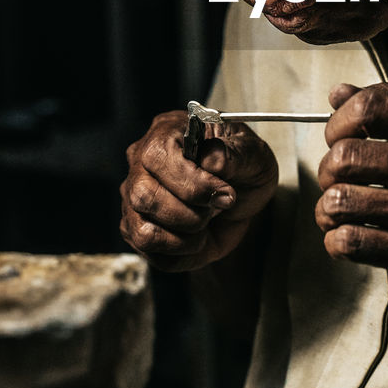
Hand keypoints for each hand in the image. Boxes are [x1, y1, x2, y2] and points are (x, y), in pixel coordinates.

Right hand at [121, 110, 278, 271]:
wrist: (244, 195)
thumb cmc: (243, 166)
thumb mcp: (253, 153)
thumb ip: (233, 154)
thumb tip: (210, 161)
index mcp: (165, 133)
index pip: (157, 157)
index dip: (192, 183)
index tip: (225, 194)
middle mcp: (141, 166)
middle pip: (143, 196)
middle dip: (190, 213)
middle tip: (218, 208)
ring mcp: (134, 200)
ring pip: (143, 232)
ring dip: (186, 238)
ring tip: (206, 223)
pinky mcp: (138, 230)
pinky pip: (152, 254)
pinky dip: (183, 253)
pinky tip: (199, 237)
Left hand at [316, 83, 387, 305]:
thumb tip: (338, 94)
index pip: (372, 107)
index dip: (339, 119)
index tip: (338, 133)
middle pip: (346, 157)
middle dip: (328, 167)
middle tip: (336, 175)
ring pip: (340, 202)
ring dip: (327, 206)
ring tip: (338, 207)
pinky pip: (351, 242)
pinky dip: (336, 238)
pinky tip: (347, 234)